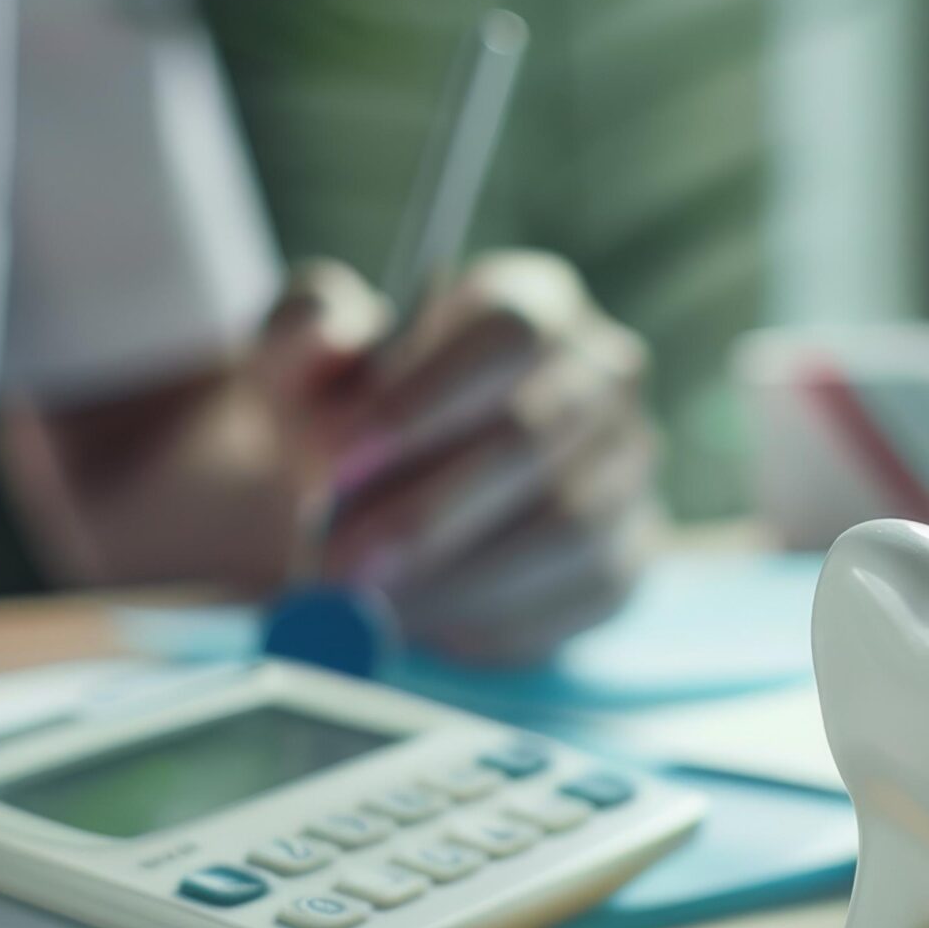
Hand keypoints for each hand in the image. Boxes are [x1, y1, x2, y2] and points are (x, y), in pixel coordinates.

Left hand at [258, 253, 661, 662]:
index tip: (338, 460)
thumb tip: (323, 332)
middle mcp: (603, 378)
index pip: (508, 337)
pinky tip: (422, 623)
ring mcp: (628, 472)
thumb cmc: (341, 413)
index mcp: (534, 303)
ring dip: (455, 579)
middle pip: (537, 437)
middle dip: (427, 513)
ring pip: (565, 528)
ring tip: (365, 605)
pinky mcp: (625, 560)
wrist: (361, 501)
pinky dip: (492, 623)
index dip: (426, 400)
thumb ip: (300, 332)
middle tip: (337, 563)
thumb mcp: (301, 359)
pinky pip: (578, 599)